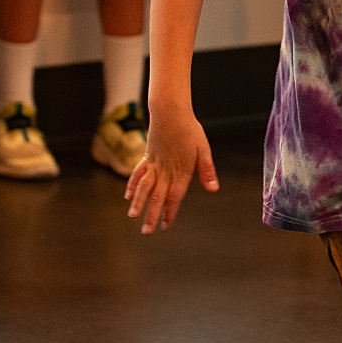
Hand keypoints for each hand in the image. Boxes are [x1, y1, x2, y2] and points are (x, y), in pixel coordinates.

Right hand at [125, 111, 219, 233]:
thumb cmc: (190, 129)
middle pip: (157, 196)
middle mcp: (165, 170)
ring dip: (138, 202)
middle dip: (151, 215)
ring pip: (144, 187)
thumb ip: (207, 170)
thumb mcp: (204, 149)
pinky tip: (128, 196)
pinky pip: (138, 173)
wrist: (170, 111)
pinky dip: (132, 185)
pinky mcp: (147, 156)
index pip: (174, 197)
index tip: (165, 225)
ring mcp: (154, 163)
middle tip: (146, 231)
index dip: (169, 212)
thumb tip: (213, 189)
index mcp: (181, 171)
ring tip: (132, 216)